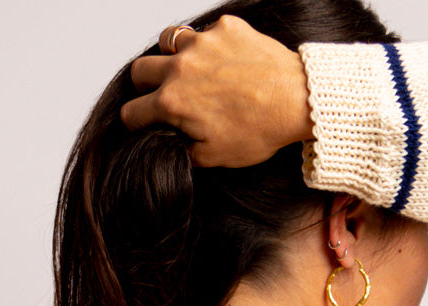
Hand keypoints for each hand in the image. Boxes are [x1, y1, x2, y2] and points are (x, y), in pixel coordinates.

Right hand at [120, 13, 312, 168]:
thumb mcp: (216, 156)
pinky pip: (205, 32)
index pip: (131, 112)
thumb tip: (175, 146)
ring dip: (170, 56)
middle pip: (140, 70)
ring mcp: (202, 42)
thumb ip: (186, 151)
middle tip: (162, 94)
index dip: (136, 122)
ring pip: (167, 40)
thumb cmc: (259, 130)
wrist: (296, 100)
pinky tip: (225, 62)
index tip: (145, 123)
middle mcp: (180, 68)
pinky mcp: (225, 27)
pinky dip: (209, 46)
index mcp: (172, 103)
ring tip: (187, 69)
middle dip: (145, 85)